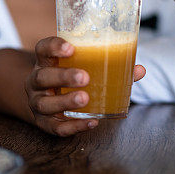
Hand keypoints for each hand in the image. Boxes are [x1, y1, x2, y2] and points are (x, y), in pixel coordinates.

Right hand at [25, 37, 145, 136]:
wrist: (47, 99)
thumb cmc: (68, 78)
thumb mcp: (81, 66)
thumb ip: (108, 66)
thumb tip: (138, 70)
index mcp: (46, 62)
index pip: (43, 49)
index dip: (54, 46)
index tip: (71, 47)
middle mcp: (36, 81)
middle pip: (43, 77)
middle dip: (63, 77)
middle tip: (84, 77)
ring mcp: (37, 103)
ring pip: (45, 104)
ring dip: (65, 102)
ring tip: (85, 99)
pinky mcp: (44, 123)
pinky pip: (56, 127)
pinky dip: (74, 126)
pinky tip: (91, 121)